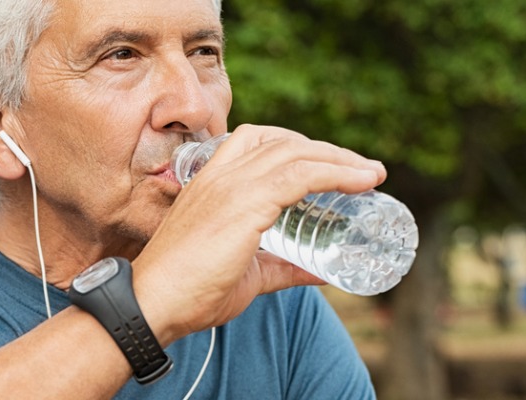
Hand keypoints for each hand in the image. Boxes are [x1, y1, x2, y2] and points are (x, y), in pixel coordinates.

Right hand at [131, 124, 385, 343]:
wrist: (154, 303)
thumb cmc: (189, 292)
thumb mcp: (247, 274)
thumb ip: (282, 268)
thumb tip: (323, 273)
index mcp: (210, 182)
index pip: (256, 141)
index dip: (298, 145)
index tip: (331, 164)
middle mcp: (220, 175)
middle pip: (283, 141)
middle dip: (328, 150)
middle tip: (362, 170)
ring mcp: (231, 186)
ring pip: (297, 153)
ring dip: (340, 158)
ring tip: (371, 174)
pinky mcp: (245, 204)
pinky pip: (300, 176)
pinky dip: (336, 173)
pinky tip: (361, 182)